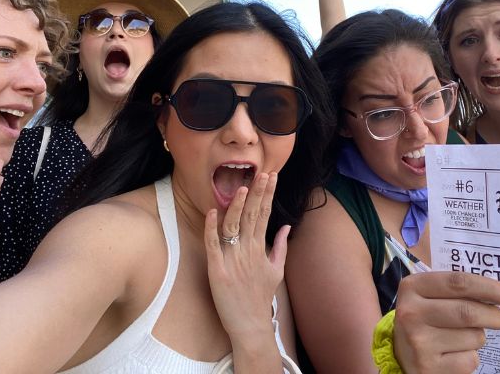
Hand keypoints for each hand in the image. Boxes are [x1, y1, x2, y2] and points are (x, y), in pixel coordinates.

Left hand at [204, 172, 289, 342]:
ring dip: (238, 206)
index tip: (271, 176)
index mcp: (260, 249)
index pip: (265, 215)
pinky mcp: (217, 271)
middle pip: (253, 216)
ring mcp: (233, 261)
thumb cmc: (260, 298)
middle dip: (258, 193)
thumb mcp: (276, 271)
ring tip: (242, 186)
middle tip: (262, 173)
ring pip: (234, 227)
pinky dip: (211, 229)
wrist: (250, 327)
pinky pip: (213, 246)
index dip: (268, 194)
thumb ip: (281, 247)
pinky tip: (213, 212)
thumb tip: (287, 227)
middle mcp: (248, 251)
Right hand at [392, 271, 499, 373]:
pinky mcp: (428, 367)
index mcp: (412, 287)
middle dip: (494, 316)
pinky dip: (471, 357)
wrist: (400, 353)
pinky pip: (469, 360)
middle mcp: (411, 312)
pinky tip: (454, 353)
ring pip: (473, 337)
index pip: (459, 282)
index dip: (491, 288)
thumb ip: (458, 289)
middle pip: (468, 311)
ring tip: (464, 337)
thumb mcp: (430, 296)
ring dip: (479, 337)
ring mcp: (418, 342)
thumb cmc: (425, 317)